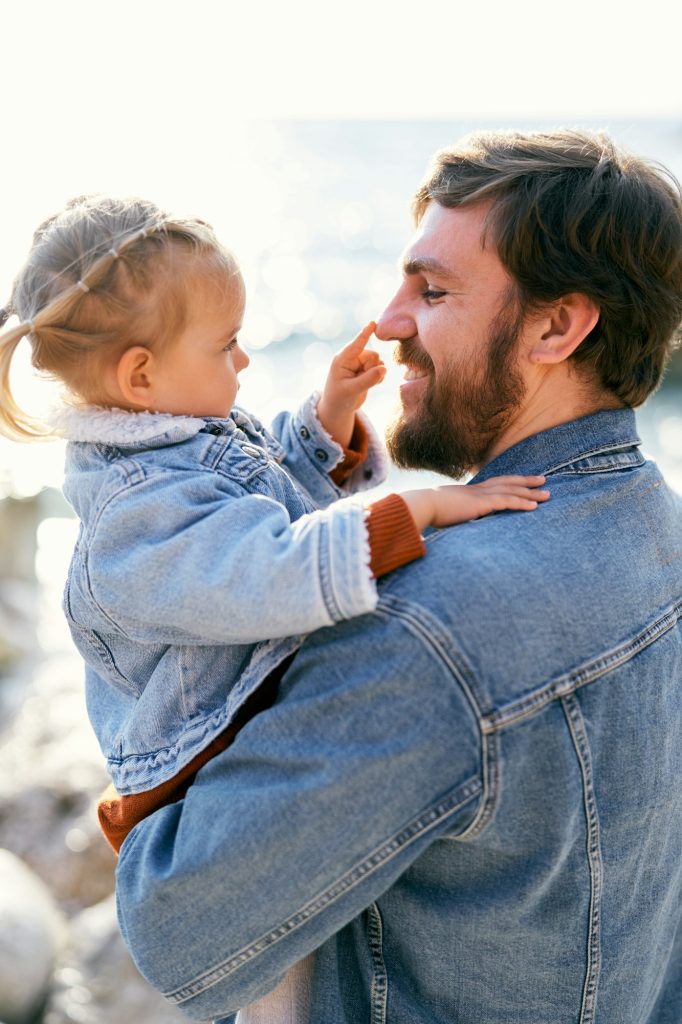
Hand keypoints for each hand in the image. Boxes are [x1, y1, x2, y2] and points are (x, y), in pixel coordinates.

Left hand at [316, 322, 385, 447]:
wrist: (338, 409)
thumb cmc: (339, 399)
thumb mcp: (351, 390)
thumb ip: (368, 380)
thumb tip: (384, 368)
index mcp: (342, 359)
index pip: (357, 344)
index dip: (365, 333)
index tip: (373, 322)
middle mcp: (351, 358)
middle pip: (373, 355)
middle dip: (373, 367)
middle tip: (363, 381)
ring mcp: (360, 364)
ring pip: (378, 362)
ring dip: (377, 373)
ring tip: (364, 384)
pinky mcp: (366, 371)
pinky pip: (380, 368)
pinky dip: (379, 377)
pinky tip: (371, 385)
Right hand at [402, 476, 549, 532]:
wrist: (422, 505)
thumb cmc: (429, 511)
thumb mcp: (446, 512)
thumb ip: (457, 515)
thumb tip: (458, 522)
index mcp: (470, 491)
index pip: (496, 483)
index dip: (512, 481)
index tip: (525, 480)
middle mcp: (478, 490)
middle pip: (508, 482)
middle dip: (527, 482)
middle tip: (544, 480)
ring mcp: (480, 496)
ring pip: (512, 492)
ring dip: (531, 494)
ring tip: (548, 495)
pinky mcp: (481, 504)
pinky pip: (506, 502)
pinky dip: (522, 503)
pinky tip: (534, 507)